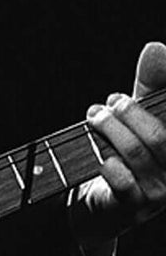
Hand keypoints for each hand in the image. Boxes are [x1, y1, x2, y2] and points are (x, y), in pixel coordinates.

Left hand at [73, 41, 165, 251]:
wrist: (104, 199)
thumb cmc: (130, 148)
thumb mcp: (142, 111)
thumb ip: (152, 81)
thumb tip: (157, 48)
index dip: (162, 94)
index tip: (131, 95)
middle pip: (160, 136)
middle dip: (128, 111)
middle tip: (108, 104)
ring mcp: (162, 193)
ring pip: (136, 153)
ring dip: (108, 128)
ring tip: (94, 117)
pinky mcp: (136, 207)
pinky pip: (122, 180)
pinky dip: (105, 161)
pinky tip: (100, 154)